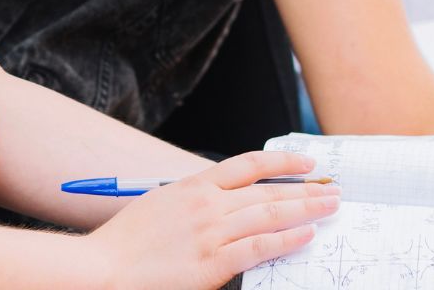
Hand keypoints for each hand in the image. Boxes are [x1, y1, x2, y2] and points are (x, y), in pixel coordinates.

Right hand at [83, 150, 338, 288]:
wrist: (101, 271)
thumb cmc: (125, 245)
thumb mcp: (161, 206)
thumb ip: (195, 201)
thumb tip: (225, 203)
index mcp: (193, 186)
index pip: (248, 164)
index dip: (282, 161)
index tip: (306, 163)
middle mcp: (207, 204)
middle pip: (268, 190)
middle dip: (305, 189)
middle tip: (333, 189)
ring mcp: (211, 233)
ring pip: (270, 214)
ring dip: (306, 209)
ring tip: (330, 207)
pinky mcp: (212, 263)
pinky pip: (259, 247)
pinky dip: (286, 240)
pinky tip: (307, 235)